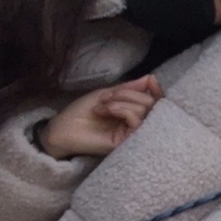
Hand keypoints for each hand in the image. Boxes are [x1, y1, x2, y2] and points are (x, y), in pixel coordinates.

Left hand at [38, 75, 163, 158]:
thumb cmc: (81, 112)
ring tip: (103, 105)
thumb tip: (150, 79)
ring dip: (122, 101)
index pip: (154, 102)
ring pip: (144, 110)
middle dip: (129, 94)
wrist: (63, 129)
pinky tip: (107, 110)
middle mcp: (136, 123)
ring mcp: (132, 133)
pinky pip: (137, 121)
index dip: (157, 90)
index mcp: (132, 111)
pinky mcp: (127, 141)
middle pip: (150, 103)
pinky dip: (123, 110)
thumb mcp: (106, 94)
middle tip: (108, 97)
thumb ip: (129, 89)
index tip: (151, 80)